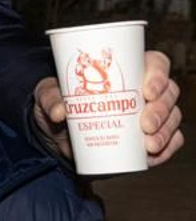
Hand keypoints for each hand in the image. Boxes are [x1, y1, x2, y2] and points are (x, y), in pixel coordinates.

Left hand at [32, 50, 183, 168]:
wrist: (57, 136)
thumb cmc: (58, 104)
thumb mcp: (48, 96)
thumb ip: (49, 99)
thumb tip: (60, 112)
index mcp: (127, 69)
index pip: (156, 64)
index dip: (159, 75)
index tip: (147, 92)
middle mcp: (144, 90)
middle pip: (169, 93)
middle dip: (162, 110)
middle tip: (145, 125)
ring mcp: (150, 114)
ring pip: (172, 118)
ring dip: (166, 132)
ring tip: (149, 145)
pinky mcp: (148, 138)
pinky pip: (170, 142)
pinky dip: (166, 149)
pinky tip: (154, 156)